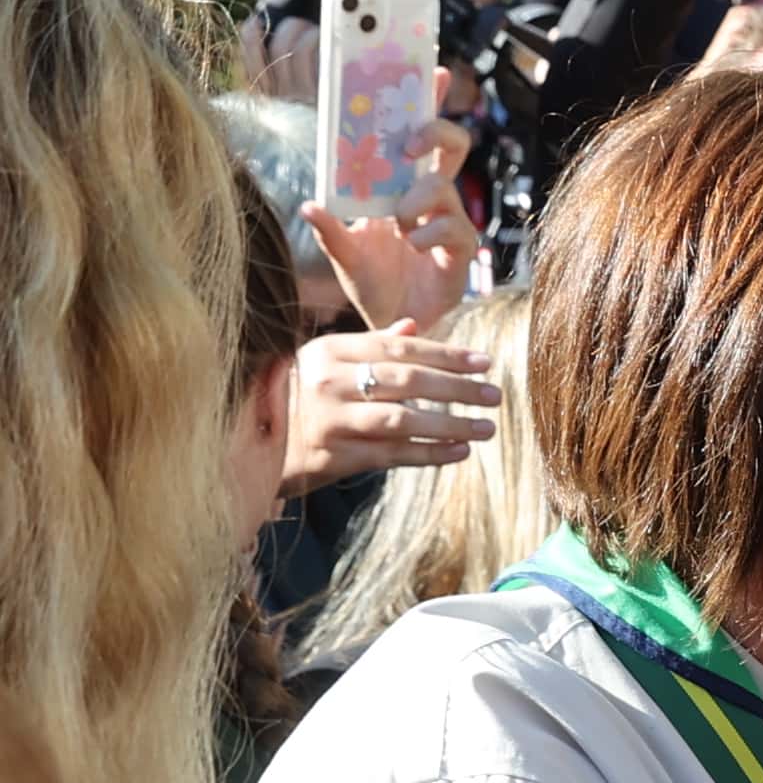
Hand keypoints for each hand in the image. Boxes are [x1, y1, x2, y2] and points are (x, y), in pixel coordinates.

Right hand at [284, 325, 500, 495]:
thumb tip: (413, 327)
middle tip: (494, 395)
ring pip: (403, 420)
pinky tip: (459, 452)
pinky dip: (430, 453)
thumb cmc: (297, 397)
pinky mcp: (333, 455)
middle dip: (456, 388)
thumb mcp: (324, 362)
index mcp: (329, 350)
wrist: (249, 445)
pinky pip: (392, 454)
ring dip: (451, 424)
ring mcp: (330, 419)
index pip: (398, 348)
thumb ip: (370, 345)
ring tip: (486, 428)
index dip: (446, 355)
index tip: (484, 363)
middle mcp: (328, 381)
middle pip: (406, 381)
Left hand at [303, 76, 481, 330]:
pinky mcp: (461, 254)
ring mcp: (449, 224)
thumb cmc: (373, 286)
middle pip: (452, 146)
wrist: (394, 326)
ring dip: (417, 197)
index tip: (437, 71)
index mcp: (402, 187)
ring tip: (398, 221)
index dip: (431, 103)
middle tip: (407, 144)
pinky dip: (428, 233)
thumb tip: (309, 203)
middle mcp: (430, 199)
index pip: (420, 136)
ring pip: (445, 187)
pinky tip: (413, 246)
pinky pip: (454, 229)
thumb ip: (330, 229)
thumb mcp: (343, 254)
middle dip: (433, 131)